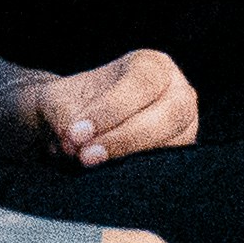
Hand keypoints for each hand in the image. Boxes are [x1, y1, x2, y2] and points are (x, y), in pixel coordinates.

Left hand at [0, 48, 200, 168]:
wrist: (75, 129)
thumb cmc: (72, 106)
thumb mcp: (59, 101)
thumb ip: (64, 118)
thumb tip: (74, 146)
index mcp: (152, 66)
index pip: (141, 83)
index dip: (111, 109)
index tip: (76, 133)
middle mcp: (178, 92)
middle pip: (169, 114)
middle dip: (126, 137)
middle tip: (85, 155)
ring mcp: (185, 125)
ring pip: (175, 143)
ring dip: (133, 157)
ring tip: (91, 164)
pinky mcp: (179, 154)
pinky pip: (171, 166)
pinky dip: (141, 173)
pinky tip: (111, 177)